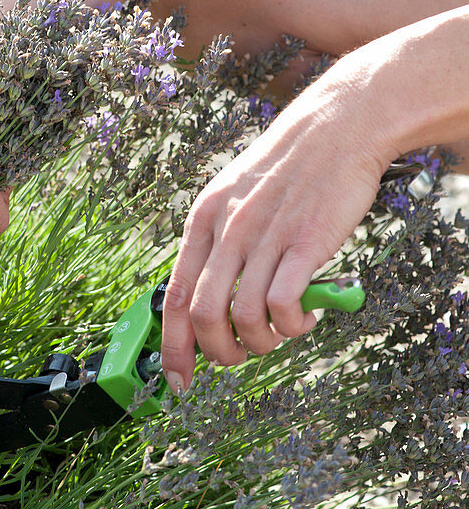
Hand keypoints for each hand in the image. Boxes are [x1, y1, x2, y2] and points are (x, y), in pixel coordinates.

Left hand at [160, 58, 393, 391]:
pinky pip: (283, 305)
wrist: (335, 128)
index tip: (178, 380)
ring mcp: (264, 236)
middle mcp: (226, 230)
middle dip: (219, 354)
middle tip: (241, 356)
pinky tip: (306, 314)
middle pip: (202, 317)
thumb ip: (219, 243)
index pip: (173, 297)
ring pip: (242, 318)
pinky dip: (292, 324)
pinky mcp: (304, 243)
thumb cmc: (288, 168)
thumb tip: (208, 300)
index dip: (172, 348)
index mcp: (203, 220)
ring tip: (281, 331)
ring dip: (261, 342)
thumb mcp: (234, 196)